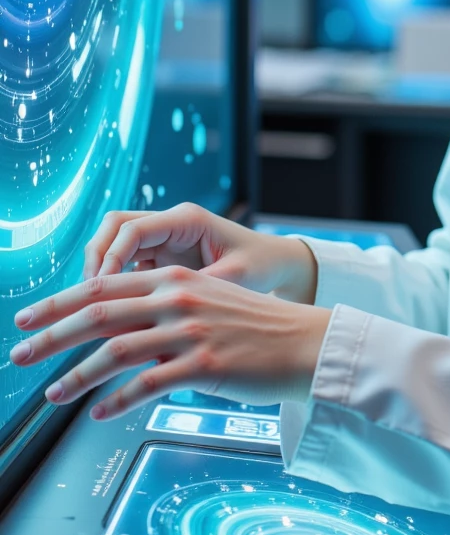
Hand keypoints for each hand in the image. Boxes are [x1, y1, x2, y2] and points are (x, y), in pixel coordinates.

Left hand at [10, 268, 331, 418]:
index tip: (28, 317)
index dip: (60, 302)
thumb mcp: (209, 301)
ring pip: (116, 351)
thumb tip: (119, 330)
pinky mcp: (204, 365)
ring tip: (51, 395)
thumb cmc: (258, 327)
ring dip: (76, 376)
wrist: (306, 342)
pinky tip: (98, 414)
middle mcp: (178, 298)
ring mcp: (190, 331)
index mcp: (175, 279)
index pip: (104, 285)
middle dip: (51, 336)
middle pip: (99, 314)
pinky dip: (117, 401)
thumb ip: (164, 308)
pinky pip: (148, 384)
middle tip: (19, 354)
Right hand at [83, 203, 317, 302]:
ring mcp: (163, 239)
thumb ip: (199, 290)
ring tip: (96, 305)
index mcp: (187, 219)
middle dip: (96, 257)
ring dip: (101, 269)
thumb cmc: (259, 266)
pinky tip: (112, 312)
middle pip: (114, 227)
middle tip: (89, 296)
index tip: (101, 289)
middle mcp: (170, 224)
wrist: (274, 264)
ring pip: (115, 243)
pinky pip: (126, 262)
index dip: (110, 257)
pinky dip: (114, 282)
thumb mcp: (234, 278)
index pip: (132, 228)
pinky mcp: (161, 257)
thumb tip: (163, 315)